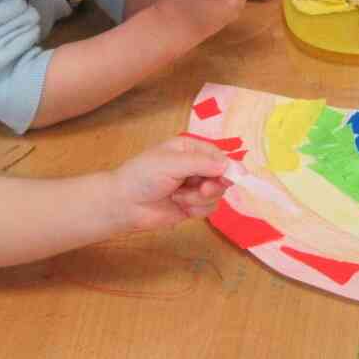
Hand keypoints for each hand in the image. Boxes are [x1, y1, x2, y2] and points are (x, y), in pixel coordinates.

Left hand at [111, 135, 229, 230]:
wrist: (124, 204)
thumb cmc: (143, 176)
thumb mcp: (172, 163)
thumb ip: (202, 163)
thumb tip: (230, 165)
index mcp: (190, 149)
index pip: (218, 155)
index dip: (228, 166)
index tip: (235, 176)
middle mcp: (195, 167)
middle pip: (222, 175)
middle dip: (214, 184)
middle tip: (203, 189)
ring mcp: (194, 187)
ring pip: (217, 193)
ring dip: (200, 198)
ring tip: (178, 197)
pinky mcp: (192, 206)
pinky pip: (208, 208)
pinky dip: (196, 209)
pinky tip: (179, 206)